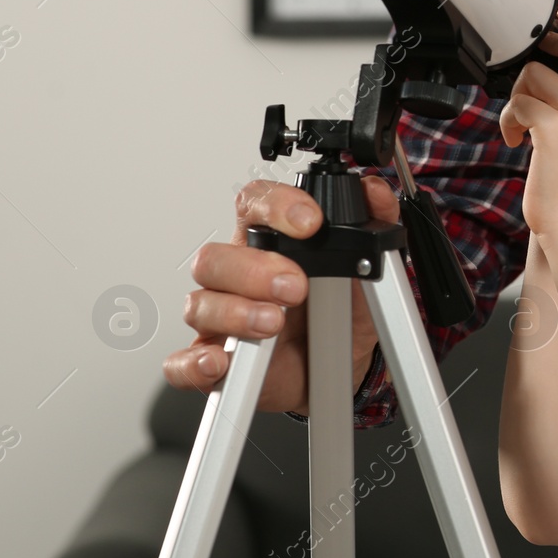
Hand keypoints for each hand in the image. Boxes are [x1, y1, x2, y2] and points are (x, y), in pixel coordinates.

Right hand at [162, 175, 398, 413]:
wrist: (341, 366)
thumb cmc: (342, 312)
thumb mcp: (368, 269)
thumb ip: (375, 222)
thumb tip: (375, 190)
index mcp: (267, 242)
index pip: (253, 205)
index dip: (275, 205)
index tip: (310, 221)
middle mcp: (236, 276)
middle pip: (216, 256)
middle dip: (256, 269)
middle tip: (296, 286)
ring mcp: (220, 319)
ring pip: (199, 304)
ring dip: (236, 312)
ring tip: (274, 323)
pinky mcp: (212, 361)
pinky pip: (183, 362)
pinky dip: (195, 363)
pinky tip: (220, 362)